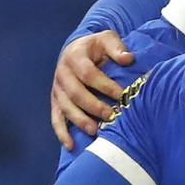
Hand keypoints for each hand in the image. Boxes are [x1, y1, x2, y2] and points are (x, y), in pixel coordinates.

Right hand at [50, 30, 133, 148]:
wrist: (76, 50)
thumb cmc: (96, 47)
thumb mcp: (106, 39)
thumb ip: (116, 47)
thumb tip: (128, 59)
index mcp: (74, 56)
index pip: (88, 73)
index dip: (105, 85)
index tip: (121, 95)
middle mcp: (62, 73)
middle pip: (76, 93)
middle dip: (94, 106)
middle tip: (111, 116)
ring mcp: (57, 89)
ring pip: (65, 107)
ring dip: (80, 120)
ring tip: (95, 131)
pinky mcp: (56, 102)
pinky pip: (56, 118)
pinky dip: (62, 133)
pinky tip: (71, 145)